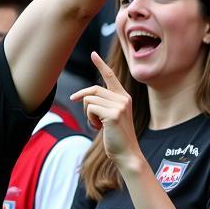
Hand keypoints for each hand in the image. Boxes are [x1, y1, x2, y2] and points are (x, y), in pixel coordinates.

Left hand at [71, 52, 141, 166]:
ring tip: (98, 124)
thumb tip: (85, 96)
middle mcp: (123, 98)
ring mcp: (119, 105)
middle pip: (93, 89)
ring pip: (89, 99)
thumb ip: (104, 103)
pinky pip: (90, 108)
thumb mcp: (111, 116)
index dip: (100, 65)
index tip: (93, 54)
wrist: (126, 153)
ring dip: (87, 114)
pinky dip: (89, 119)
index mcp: (124, 97)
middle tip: (85, 112)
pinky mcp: (113, 114)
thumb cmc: (116, 137)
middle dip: (83, 99)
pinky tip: (99, 128)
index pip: (110, 76)